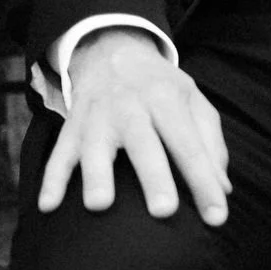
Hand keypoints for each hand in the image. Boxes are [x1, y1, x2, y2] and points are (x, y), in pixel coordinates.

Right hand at [40, 26, 230, 222]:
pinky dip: (51, 179)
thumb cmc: (161, 87)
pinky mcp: (72, 128)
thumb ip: (210, 144)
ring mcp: (97, 117)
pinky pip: (59, 154)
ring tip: (100, 205)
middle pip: (144, 144)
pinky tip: (47, 206)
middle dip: (154, 177)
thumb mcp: (193, 101)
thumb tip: (223, 190)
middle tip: (165, 211)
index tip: (217, 218)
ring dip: (96, 175)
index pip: (190, 145)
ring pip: (95, 146)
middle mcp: (131, 107)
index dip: (204, 181)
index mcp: (167, 100)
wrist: (113, 51)